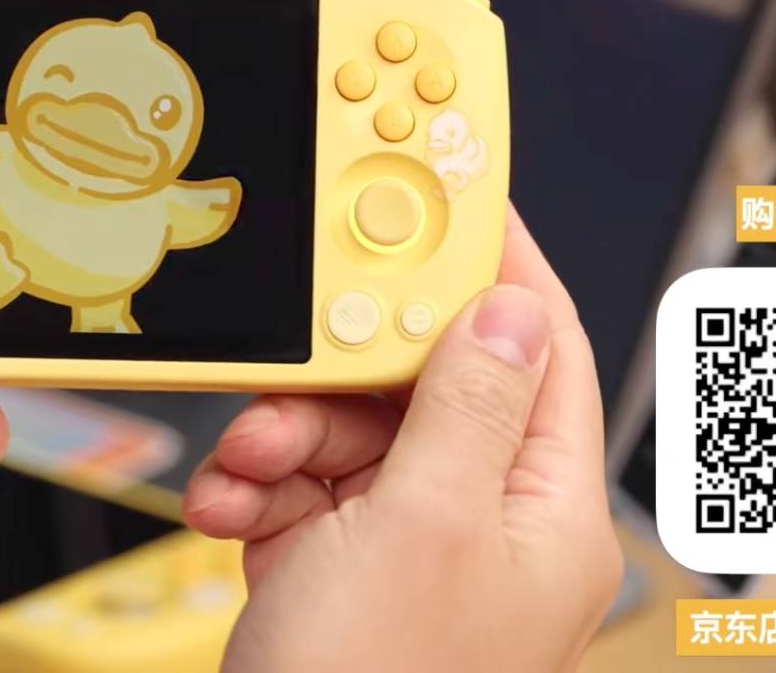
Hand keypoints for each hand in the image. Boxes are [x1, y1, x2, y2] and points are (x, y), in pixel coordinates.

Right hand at [184, 209, 620, 672]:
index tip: (446, 204)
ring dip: (282, 441)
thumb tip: (507, 307)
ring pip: (349, 436)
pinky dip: (259, 489)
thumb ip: (467, 403)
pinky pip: (304, 490)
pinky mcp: (346, 572)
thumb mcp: (422, 522)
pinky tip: (230, 510)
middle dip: (338, 380)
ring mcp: (414, 551)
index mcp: (545, 510)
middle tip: (288, 374)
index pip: (541, 349)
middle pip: (421, 387)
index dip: (494, 270)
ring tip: (245, 471)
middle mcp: (488, 524)